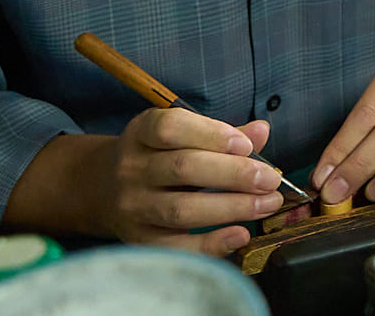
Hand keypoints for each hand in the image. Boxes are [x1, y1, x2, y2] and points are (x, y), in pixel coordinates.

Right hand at [99, 109, 283, 253]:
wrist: (103, 189)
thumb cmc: (157, 156)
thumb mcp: (181, 134)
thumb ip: (222, 133)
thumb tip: (262, 132)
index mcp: (142, 132)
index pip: (171, 128)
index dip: (211, 135)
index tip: (247, 145)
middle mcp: (131, 169)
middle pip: (183, 169)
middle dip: (234, 174)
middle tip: (271, 180)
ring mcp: (132, 207)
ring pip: (181, 209)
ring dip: (232, 207)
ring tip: (267, 204)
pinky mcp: (138, 240)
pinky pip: (175, 247)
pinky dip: (210, 244)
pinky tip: (240, 235)